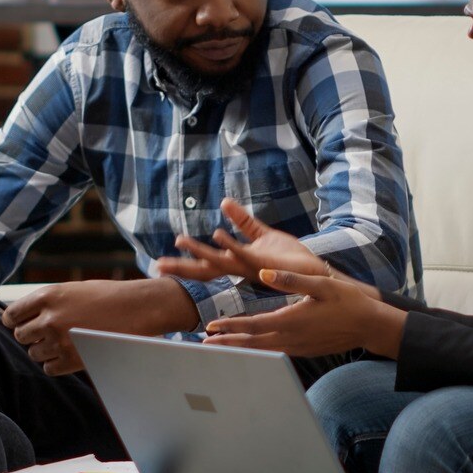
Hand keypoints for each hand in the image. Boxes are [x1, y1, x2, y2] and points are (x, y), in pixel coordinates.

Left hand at [3, 279, 196, 376]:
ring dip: (44, 349)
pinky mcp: (72, 361)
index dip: (15, 320)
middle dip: (31, 334)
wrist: (138, 309)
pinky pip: (48, 368)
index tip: (20, 322)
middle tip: (48, 331)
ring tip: (64, 340)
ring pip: (33, 353)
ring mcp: (60, 342)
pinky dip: (55, 363)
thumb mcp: (72, 289)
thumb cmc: (108, 296)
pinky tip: (69, 352)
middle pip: (21, 335)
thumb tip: (25, 315)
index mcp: (48, 296)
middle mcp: (49, 319)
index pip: (11, 315)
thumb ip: (47, 302)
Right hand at [154, 198, 330, 284]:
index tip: (160, 264)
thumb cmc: (290, 257)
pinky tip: (217, 236)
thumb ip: (242, 221)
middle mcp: (240, 268)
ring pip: (220, 261)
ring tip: (181, 241)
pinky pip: (244, 254)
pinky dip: (230, 246)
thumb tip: (224, 202)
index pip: (205, 264)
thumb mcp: (262, 234)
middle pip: (205, 268)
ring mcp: (251, 267)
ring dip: (201, 252)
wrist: (314, 270)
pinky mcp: (265, 263)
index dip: (184, 263)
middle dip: (182, 266)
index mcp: (237, 262)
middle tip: (158, 265)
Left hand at [204, 269, 404, 358]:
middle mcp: (292, 337)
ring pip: (262, 349)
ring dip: (240, 347)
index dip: (231, 326)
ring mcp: (297, 347)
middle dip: (228, 342)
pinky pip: (274, 351)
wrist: (369, 325)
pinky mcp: (303, 349)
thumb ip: (290, 279)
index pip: (254, 324)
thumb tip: (263, 271)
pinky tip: (249, 346)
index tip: (211, 326)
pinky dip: (257, 350)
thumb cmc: (348, 301)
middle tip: (204, 344)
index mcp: (293, 320)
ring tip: (220, 347)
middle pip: (252, 342)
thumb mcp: (321, 283)